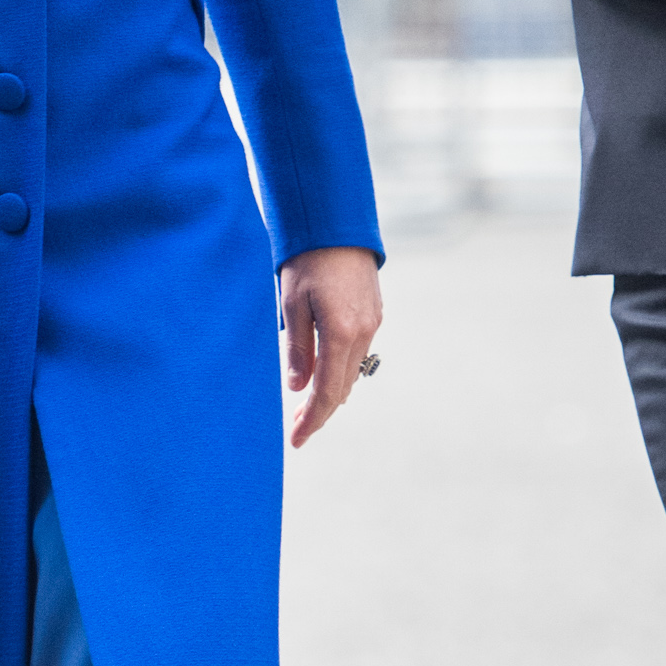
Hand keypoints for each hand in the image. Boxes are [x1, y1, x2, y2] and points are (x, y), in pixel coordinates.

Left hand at [281, 246, 381, 447]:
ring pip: (351, 372)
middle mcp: (362, 333)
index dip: (311, 420)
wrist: (337, 225)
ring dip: (330, 392)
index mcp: (340, 333)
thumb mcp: (291, 304)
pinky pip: (357, 354)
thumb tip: (298, 386)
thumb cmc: (307, 261)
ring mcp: (372, 324)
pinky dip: (340, 371)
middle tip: (297, 429)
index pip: (326, 392)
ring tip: (306, 407)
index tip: (296, 440)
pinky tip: (324, 374)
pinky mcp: (373, 314)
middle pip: (341, 388)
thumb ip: (297, 348)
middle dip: (319, 412)